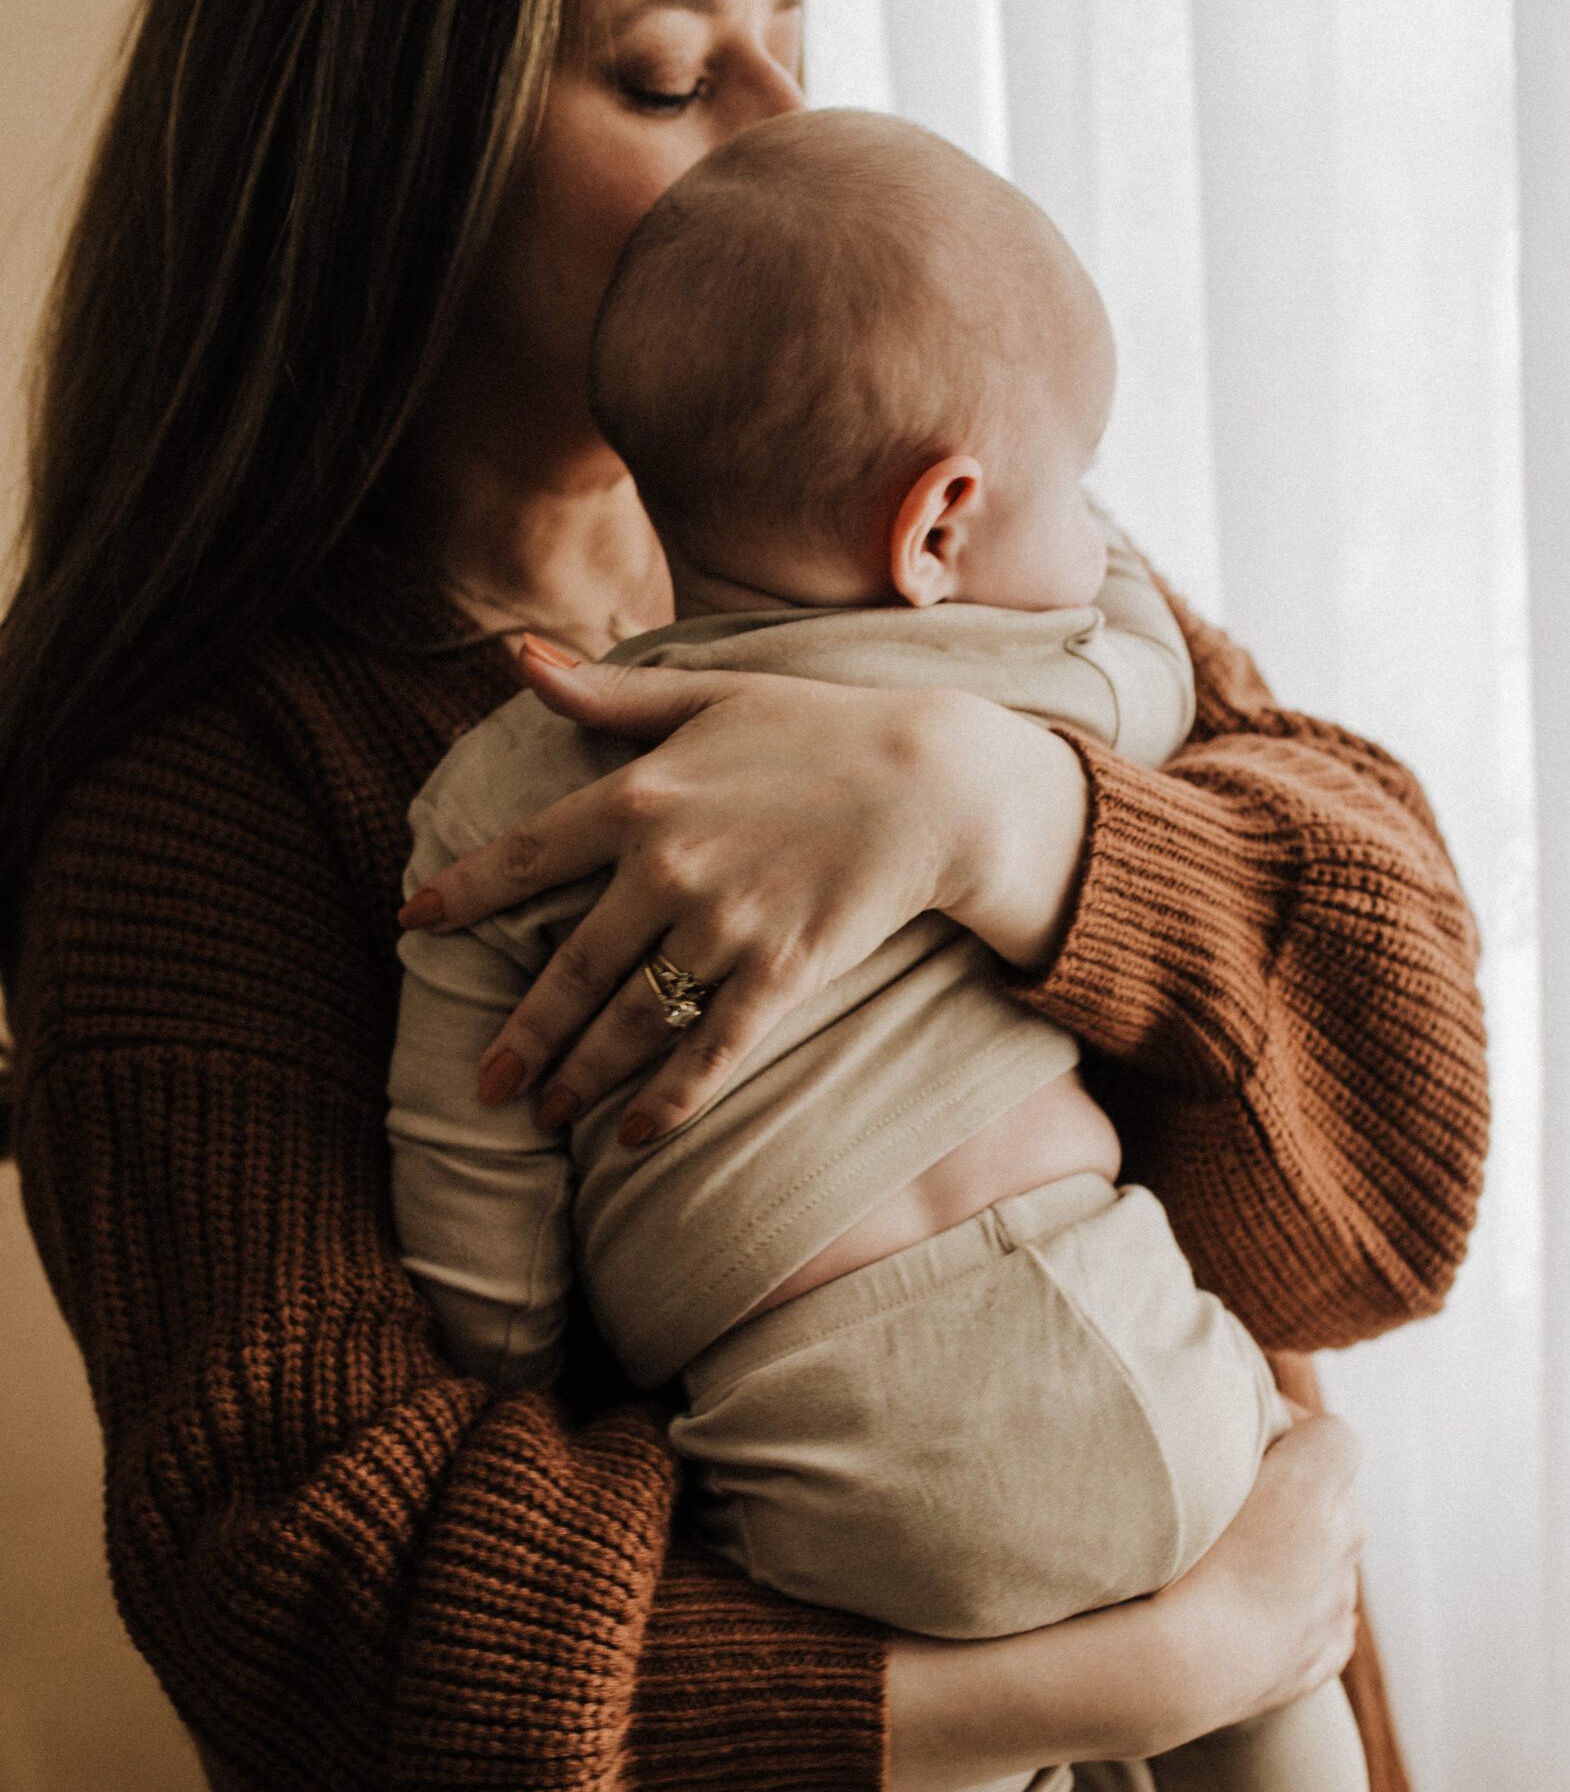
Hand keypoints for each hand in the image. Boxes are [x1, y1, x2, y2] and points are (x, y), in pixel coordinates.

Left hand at [400, 639, 1088, 1142]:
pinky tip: (635, 1135)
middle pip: (570, 969)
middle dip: (521, 1035)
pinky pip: (711, 1049)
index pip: (526, 856)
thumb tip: (516, 656)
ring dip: (580, 1077)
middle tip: (484, 1084)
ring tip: (543, 1114)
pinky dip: (671, 1099)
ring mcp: (725, 927)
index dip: (463, 893)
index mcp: (640, 795)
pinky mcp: (782, 972)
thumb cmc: (817, 730)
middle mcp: (668, 867)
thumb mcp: (706, 693)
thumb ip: (607, 694)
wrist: (934, 782)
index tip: (414, 927)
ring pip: (630, 1020)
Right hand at [881, 1415, 1360, 1791]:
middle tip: (1227, 1496)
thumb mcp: (1173, 1458)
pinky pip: (1321, 1619)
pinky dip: (1293, 1610)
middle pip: (1332, 1494)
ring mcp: (1336, 1605)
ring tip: (1230, 1558)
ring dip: (1294, 1551)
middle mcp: (1343, 1541)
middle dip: (1292, 1488)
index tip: (1242, 1432)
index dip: (1287, 1426)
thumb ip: (1203, 1413)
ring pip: (1328, 1559)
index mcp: (1317, 1485)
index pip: (1330, 1430)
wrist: (1165, 1673)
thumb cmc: (1156, 1555)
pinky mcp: (1322, 1658)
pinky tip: (1245, 1612)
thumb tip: (1199, 1369)